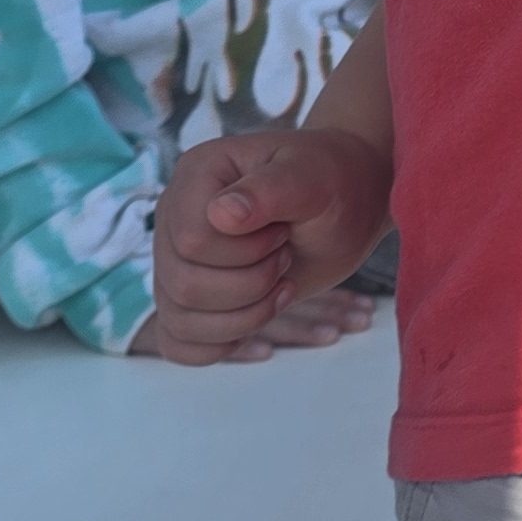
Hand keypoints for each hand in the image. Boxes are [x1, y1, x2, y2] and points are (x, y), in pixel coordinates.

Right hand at [146, 130, 391, 366]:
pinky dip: (218, 345)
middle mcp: (174, 217)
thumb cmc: (332, 182)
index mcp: (196, 175)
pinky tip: (255, 324)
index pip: (192, 241)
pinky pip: (177, 341)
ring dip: (245, 316)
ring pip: (180, 318)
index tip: (283, 232)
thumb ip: (268, 191)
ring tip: (280, 285)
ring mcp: (177, 259)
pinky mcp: (191, 295)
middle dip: (251, 284)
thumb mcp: (312, 178)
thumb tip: (221, 215)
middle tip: (285, 257)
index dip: (245, 253)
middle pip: (184, 285)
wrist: (347, 205)